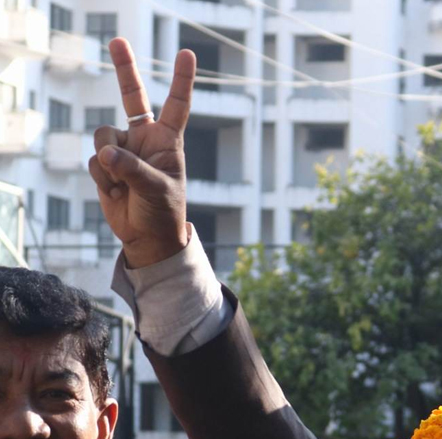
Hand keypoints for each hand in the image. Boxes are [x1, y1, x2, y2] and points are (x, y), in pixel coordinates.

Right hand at [88, 38, 195, 268]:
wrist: (146, 236)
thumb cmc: (163, 211)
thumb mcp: (156, 190)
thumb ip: (132, 169)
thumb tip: (107, 153)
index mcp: (168, 141)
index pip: (176, 105)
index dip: (181, 80)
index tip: (186, 54)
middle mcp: (145, 139)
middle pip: (132, 97)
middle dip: (124, 68)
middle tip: (117, 40)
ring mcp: (123, 149)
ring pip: (103, 136)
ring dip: (110, 160)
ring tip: (125, 182)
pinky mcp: (105, 163)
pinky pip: (95, 160)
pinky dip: (102, 177)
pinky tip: (115, 191)